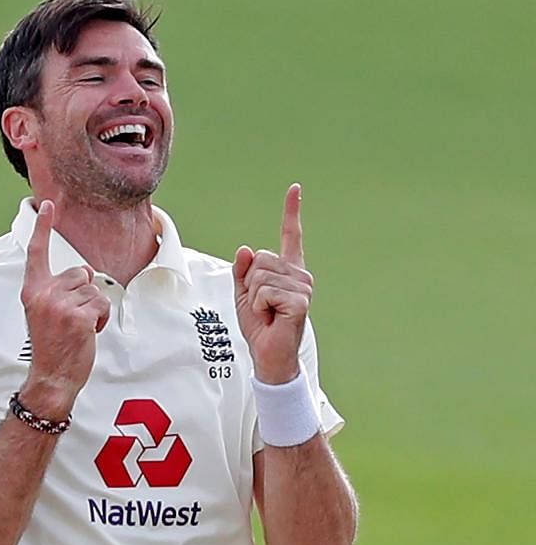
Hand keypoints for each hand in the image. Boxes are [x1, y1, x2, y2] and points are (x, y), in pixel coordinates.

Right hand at [19, 200, 109, 416]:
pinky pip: (102, 305)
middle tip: (72, 319)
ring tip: (79, 329)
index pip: (37, 253)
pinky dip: (101, 319)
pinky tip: (88, 333)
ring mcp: (61, 305)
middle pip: (81, 272)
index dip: (43, 227)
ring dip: (94, 309)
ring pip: (95, 290)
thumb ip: (58, 290)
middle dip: (85, 293)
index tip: (47, 205)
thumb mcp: (44, 312)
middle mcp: (44, 294)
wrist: (51, 377)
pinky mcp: (79, 317)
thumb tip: (87, 273)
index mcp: (32, 291)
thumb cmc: (51, 346)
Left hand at [233, 183, 313, 384]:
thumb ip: (243, 272)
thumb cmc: (260, 326)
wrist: (269, 355)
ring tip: (267, 314)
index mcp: (288, 270)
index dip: (291, 212)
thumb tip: (245, 249)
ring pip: (259, 276)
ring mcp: (302, 287)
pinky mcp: (300, 300)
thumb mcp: (243, 295)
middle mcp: (299, 275)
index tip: (295, 189)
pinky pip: (264, 291)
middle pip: (260, 260)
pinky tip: (271, 318)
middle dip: (250, 285)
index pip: (290, 236)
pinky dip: (259, 307)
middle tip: (261, 307)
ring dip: (254, 298)